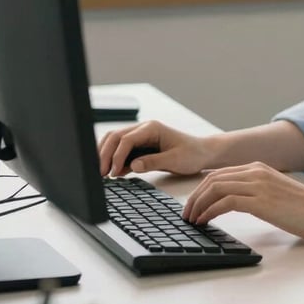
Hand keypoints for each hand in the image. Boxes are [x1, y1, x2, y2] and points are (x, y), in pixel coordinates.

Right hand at [98, 121, 214, 176]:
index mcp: (152, 128)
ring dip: (107, 156)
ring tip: (103, 174)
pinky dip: (115, 161)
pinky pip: (122, 152)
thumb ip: (153, 162)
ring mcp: (141, 138)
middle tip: (100, 174)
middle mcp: (144, 130)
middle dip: (105, 154)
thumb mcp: (175, 160)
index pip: (126, 139)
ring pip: (115, 143)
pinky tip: (114, 174)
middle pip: (115, 137)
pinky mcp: (140, 148)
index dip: (117, 156)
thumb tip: (133, 165)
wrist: (203, 153)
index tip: (113, 172)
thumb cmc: (192, 153)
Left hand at [182, 162, 303, 238]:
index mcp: (258, 168)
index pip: (219, 174)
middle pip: (212, 179)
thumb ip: (257, 192)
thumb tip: (236, 202)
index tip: (193, 205)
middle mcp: (256, 172)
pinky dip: (210, 211)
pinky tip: (204, 222)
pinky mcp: (260, 201)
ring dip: (198, 205)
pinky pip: (225, 202)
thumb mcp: (276, 192)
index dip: (201, 189)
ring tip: (192, 220)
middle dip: (194, 197)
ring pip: (215, 188)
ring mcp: (258, 185)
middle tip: (186, 214)